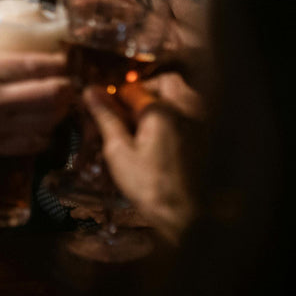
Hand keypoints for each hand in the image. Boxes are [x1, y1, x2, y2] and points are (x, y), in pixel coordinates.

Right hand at [0, 30, 73, 175]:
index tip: (65, 56)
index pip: (35, 65)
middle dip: (67, 86)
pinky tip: (42, 131)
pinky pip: (29, 144)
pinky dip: (41, 137)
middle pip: (52, 94)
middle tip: (68, 79)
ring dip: (59, 111)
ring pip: (47, 120)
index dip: (59, 61)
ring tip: (60, 102)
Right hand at [82, 87, 196, 244]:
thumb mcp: (118, 150)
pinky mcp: (206, 137)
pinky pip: (191, 112)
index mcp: (162, 110)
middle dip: (146, 89)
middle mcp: (186, 110)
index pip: (135, 88)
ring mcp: (200, 123)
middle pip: (167, 82)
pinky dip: (176, 114)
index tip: (103, 103)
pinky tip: (160, 134)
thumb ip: (106, 117)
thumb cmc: (147, 184)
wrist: (182, 213)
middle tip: (128, 108)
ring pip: (183, 95)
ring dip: (163, 99)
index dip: (116, 94)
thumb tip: (90, 91)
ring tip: (143, 120)